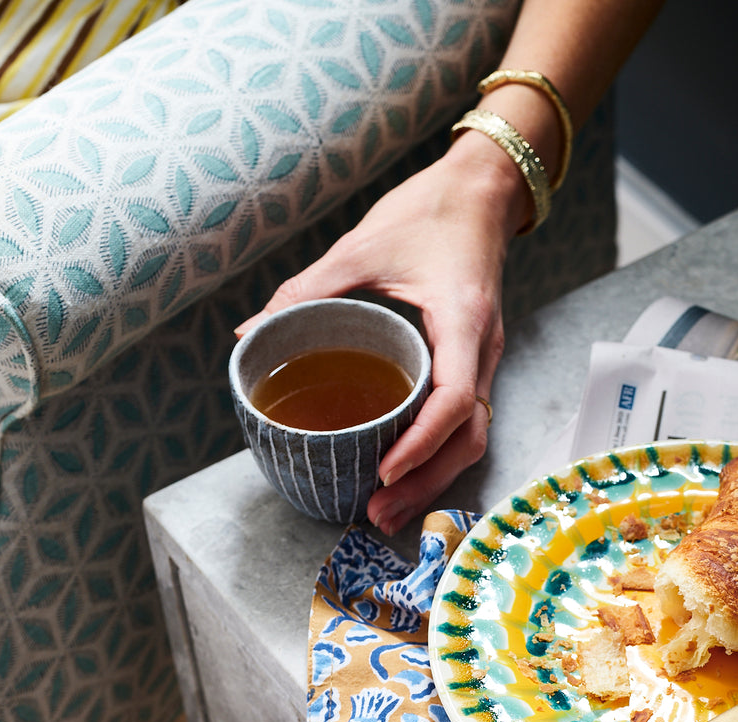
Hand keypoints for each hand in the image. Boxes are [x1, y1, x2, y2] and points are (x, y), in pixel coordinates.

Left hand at [236, 135, 528, 533]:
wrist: (480, 193)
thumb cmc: (428, 213)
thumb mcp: (361, 246)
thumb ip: (307, 290)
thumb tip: (251, 334)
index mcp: (463, 321)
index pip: (456, 399)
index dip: (422, 442)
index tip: (384, 469)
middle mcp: (485, 351)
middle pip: (469, 437)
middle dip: (425, 482)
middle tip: (376, 512)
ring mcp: (486, 363)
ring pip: (472, 439)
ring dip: (432, 480)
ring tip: (386, 509)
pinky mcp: (476, 367)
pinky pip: (465, 424)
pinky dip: (436, 457)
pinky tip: (403, 477)